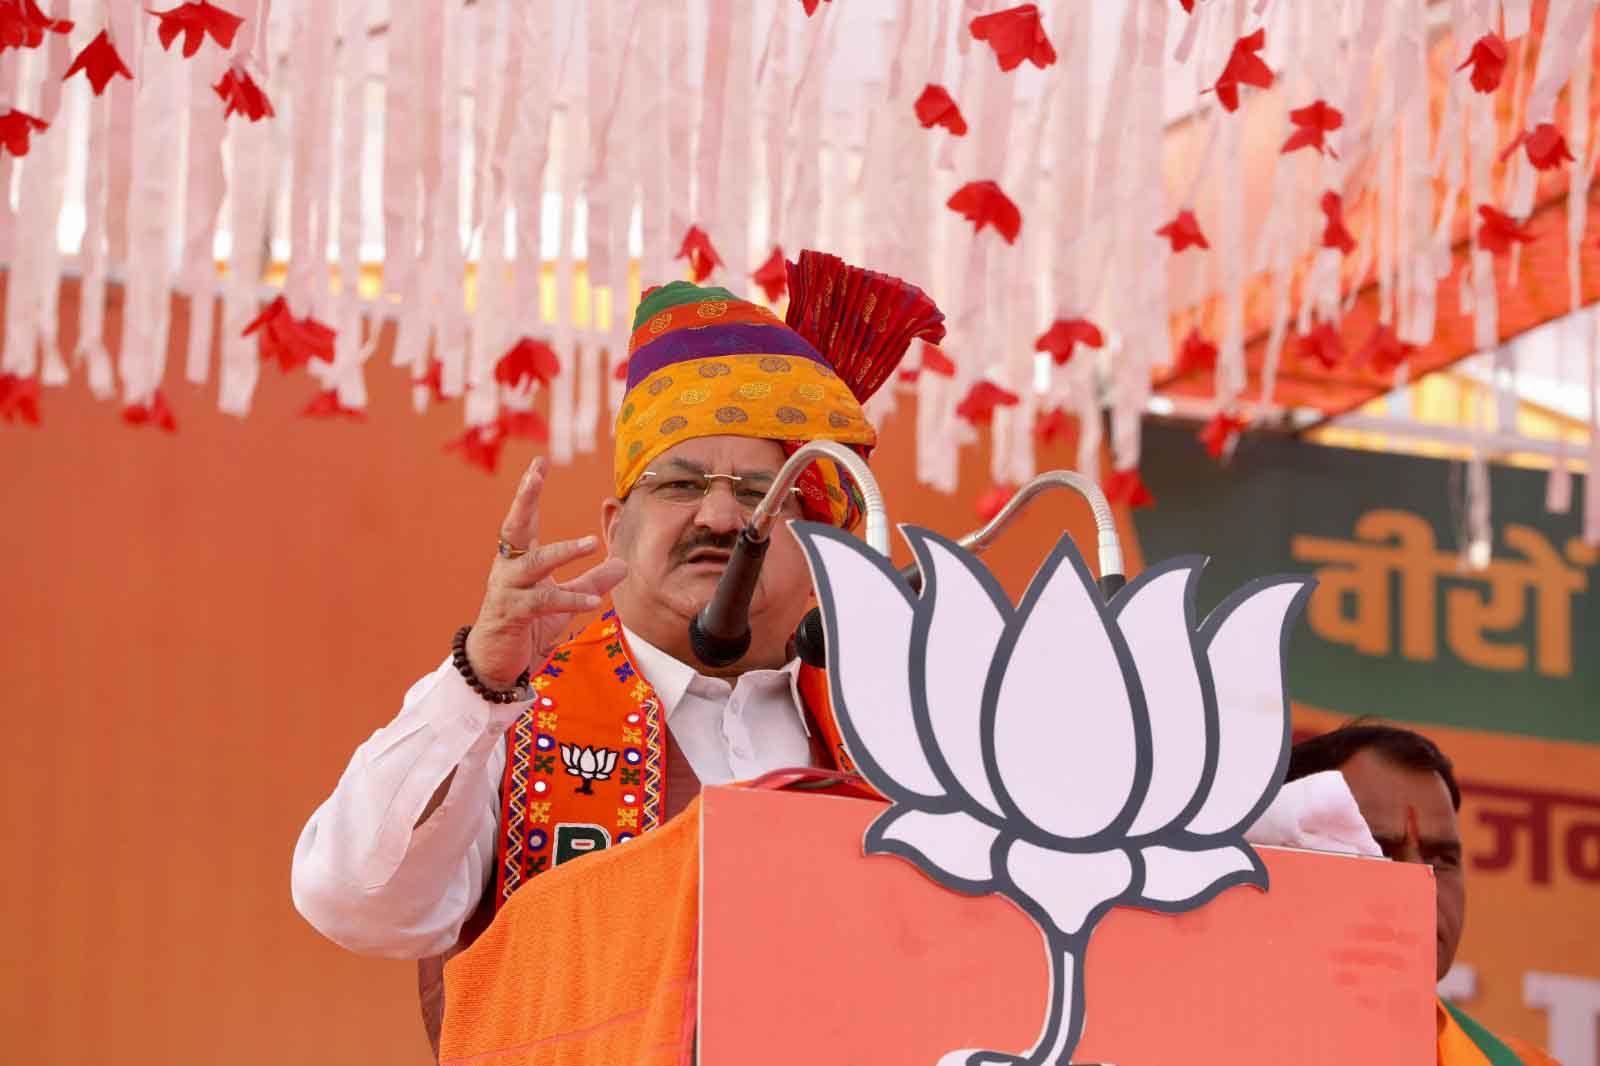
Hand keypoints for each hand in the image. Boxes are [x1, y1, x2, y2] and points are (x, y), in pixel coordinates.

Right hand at [465, 457, 628, 688]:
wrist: (497, 664)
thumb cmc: (527, 626)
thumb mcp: (563, 600)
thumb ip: (591, 581)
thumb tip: (622, 563)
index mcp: (518, 559)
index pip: (523, 519)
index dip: (529, 491)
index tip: (539, 462)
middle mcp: (508, 568)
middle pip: (514, 527)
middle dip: (524, 499)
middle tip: (535, 475)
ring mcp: (507, 590)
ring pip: (534, 563)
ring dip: (563, 552)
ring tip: (591, 543)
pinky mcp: (512, 614)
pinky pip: (544, 602)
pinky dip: (570, 600)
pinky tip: (594, 602)